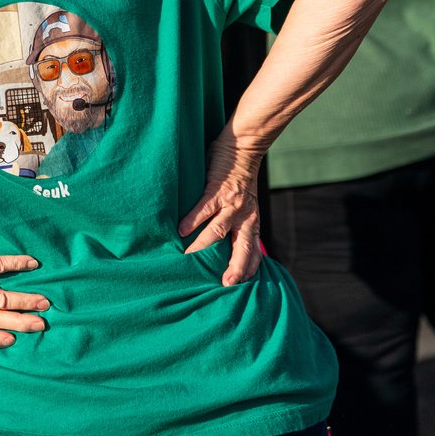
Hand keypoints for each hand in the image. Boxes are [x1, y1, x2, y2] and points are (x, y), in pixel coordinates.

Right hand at [178, 127, 262, 286]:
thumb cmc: (239, 179)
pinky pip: (203, 210)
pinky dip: (192, 221)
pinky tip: (181, 231)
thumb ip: (238, 224)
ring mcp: (231, 204)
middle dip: (234, 268)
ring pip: (217, 233)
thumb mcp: (246, 205)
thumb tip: (222, 245)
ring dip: (202, 248)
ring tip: (187, 259)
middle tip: (224, 285)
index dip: (247, 270)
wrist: (242, 148)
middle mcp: (245, 217)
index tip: (237, 286)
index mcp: (252, 222)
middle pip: (242, 249)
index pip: (253, 252)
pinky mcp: (217, 191)